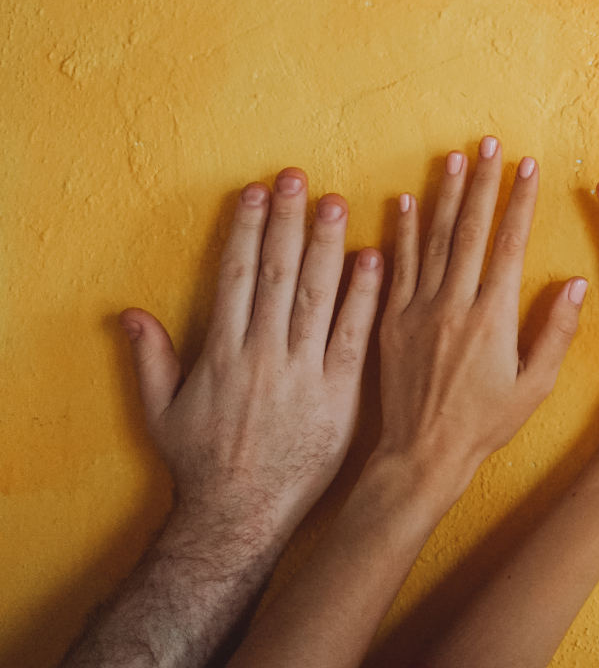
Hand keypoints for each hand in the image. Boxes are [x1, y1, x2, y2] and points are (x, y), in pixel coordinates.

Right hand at [123, 168, 382, 538]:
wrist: (241, 515)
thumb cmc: (202, 465)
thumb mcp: (162, 413)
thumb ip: (150, 359)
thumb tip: (130, 314)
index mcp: (223, 353)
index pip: (237, 276)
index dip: (247, 230)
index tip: (256, 192)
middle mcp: (264, 354)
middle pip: (278, 273)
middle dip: (288, 221)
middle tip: (299, 176)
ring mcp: (303, 372)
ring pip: (317, 295)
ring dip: (327, 245)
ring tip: (337, 201)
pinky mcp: (340, 393)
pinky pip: (353, 335)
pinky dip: (364, 295)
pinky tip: (375, 257)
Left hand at [376, 138, 584, 488]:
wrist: (422, 455)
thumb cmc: (485, 425)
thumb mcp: (535, 386)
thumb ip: (556, 332)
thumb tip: (577, 283)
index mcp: (492, 316)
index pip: (508, 244)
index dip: (519, 201)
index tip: (528, 166)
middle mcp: (453, 304)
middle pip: (469, 230)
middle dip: (482, 182)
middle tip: (490, 144)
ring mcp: (417, 310)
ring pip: (432, 239)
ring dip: (444, 194)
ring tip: (454, 157)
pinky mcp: (390, 321)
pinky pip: (396, 266)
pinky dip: (402, 231)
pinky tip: (405, 201)